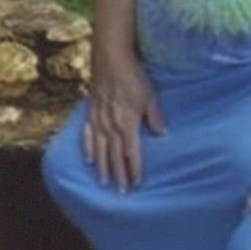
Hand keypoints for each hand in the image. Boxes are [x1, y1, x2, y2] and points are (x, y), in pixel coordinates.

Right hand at [84, 55, 165, 189]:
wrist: (110, 57)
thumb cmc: (133, 75)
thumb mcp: (149, 95)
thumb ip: (154, 116)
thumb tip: (162, 134)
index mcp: (127, 123)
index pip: (131, 152)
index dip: (134, 169)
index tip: (137, 183)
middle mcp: (110, 125)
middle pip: (114, 155)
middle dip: (118, 174)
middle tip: (121, 192)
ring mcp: (98, 119)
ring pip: (100, 149)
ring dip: (102, 167)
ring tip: (104, 183)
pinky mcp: (91, 111)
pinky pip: (88, 134)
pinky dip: (88, 148)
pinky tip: (89, 160)